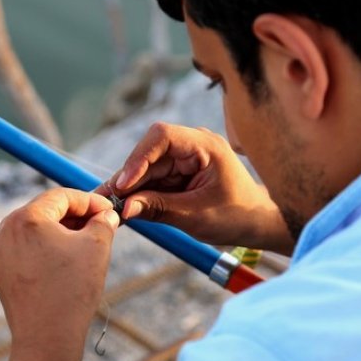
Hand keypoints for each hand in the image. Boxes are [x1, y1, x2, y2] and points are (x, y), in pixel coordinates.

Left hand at [0, 188, 119, 360]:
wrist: (47, 338)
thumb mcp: (97, 246)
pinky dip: (46, 249)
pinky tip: (65, 262)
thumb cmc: (71, 290)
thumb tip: (106, 215)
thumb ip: (103, 222)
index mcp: (26, 218)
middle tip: (100, 223)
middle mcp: (5, 230)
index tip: (108, 209)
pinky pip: (25, 249)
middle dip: (75, 215)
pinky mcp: (0, 271)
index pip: (61, 196)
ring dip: (60, 232)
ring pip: (35, 230)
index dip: (89, 200)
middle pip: (46, 211)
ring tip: (85, 243)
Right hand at [99, 122, 292, 253]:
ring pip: (146, 169)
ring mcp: (184, 159)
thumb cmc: (236, 216)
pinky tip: (120, 208)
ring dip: (128, 189)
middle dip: (127, 178)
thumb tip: (124, 209)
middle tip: (103, 200)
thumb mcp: (197, 216)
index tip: (123, 184)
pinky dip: (138, 195)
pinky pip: (152, 181)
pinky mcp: (178, 174)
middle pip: (148, 154)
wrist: (257, 224)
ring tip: (106, 208)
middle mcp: (192, 146)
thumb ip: (159, 209)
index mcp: (205, 146)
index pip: (162, 136)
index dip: (138, 158)